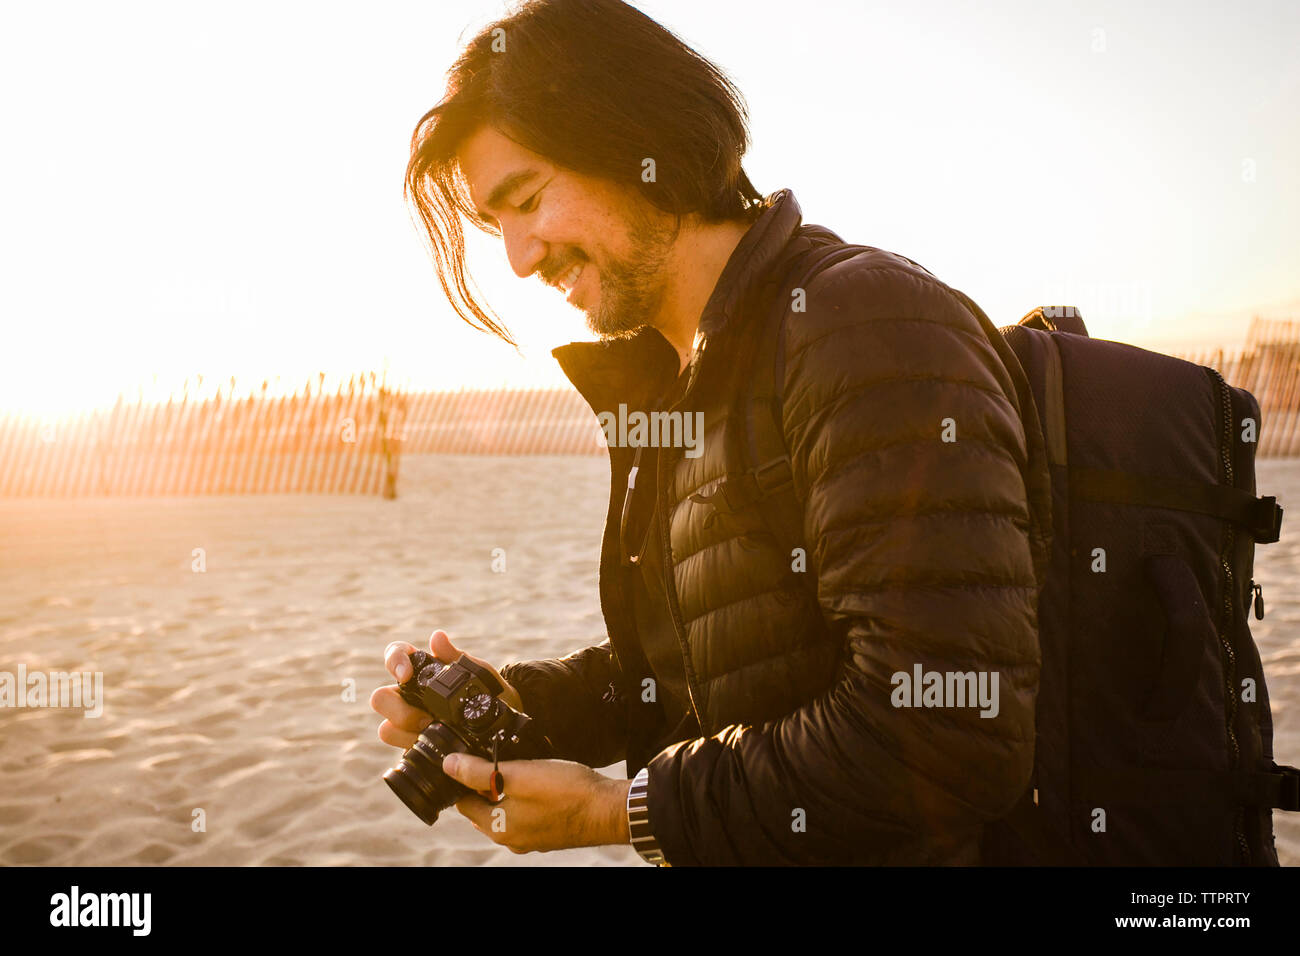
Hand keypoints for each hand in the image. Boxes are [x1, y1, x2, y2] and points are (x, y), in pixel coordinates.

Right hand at [370, 629, 521, 749]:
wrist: (503, 723)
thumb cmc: (488, 691)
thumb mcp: (479, 673)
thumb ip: (456, 656)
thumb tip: (437, 637)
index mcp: (420, 670)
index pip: (395, 655)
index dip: (394, 661)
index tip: (406, 674)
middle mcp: (408, 695)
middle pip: (381, 699)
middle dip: (399, 710)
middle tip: (427, 718)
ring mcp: (409, 722)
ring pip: (387, 728)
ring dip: (407, 733)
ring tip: (434, 732)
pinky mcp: (415, 745)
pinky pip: (402, 749)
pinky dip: (415, 748)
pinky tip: (436, 747)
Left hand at [441, 752, 631, 852]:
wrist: (609, 810)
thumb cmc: (565, 791)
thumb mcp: (518, 774)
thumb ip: (479, 772)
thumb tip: (447, 765)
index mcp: (497, 827)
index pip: (463, 801)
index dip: (464, 777)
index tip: (473, 755)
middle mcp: (510, 838)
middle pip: (483, 808)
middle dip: (484, 785)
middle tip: (500, 758)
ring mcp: (530, 839)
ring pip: (505, 812)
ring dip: (506, 792)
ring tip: (522, 768)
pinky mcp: (548, 834)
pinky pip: (525, 816)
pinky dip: (525, 801)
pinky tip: (540, 784)